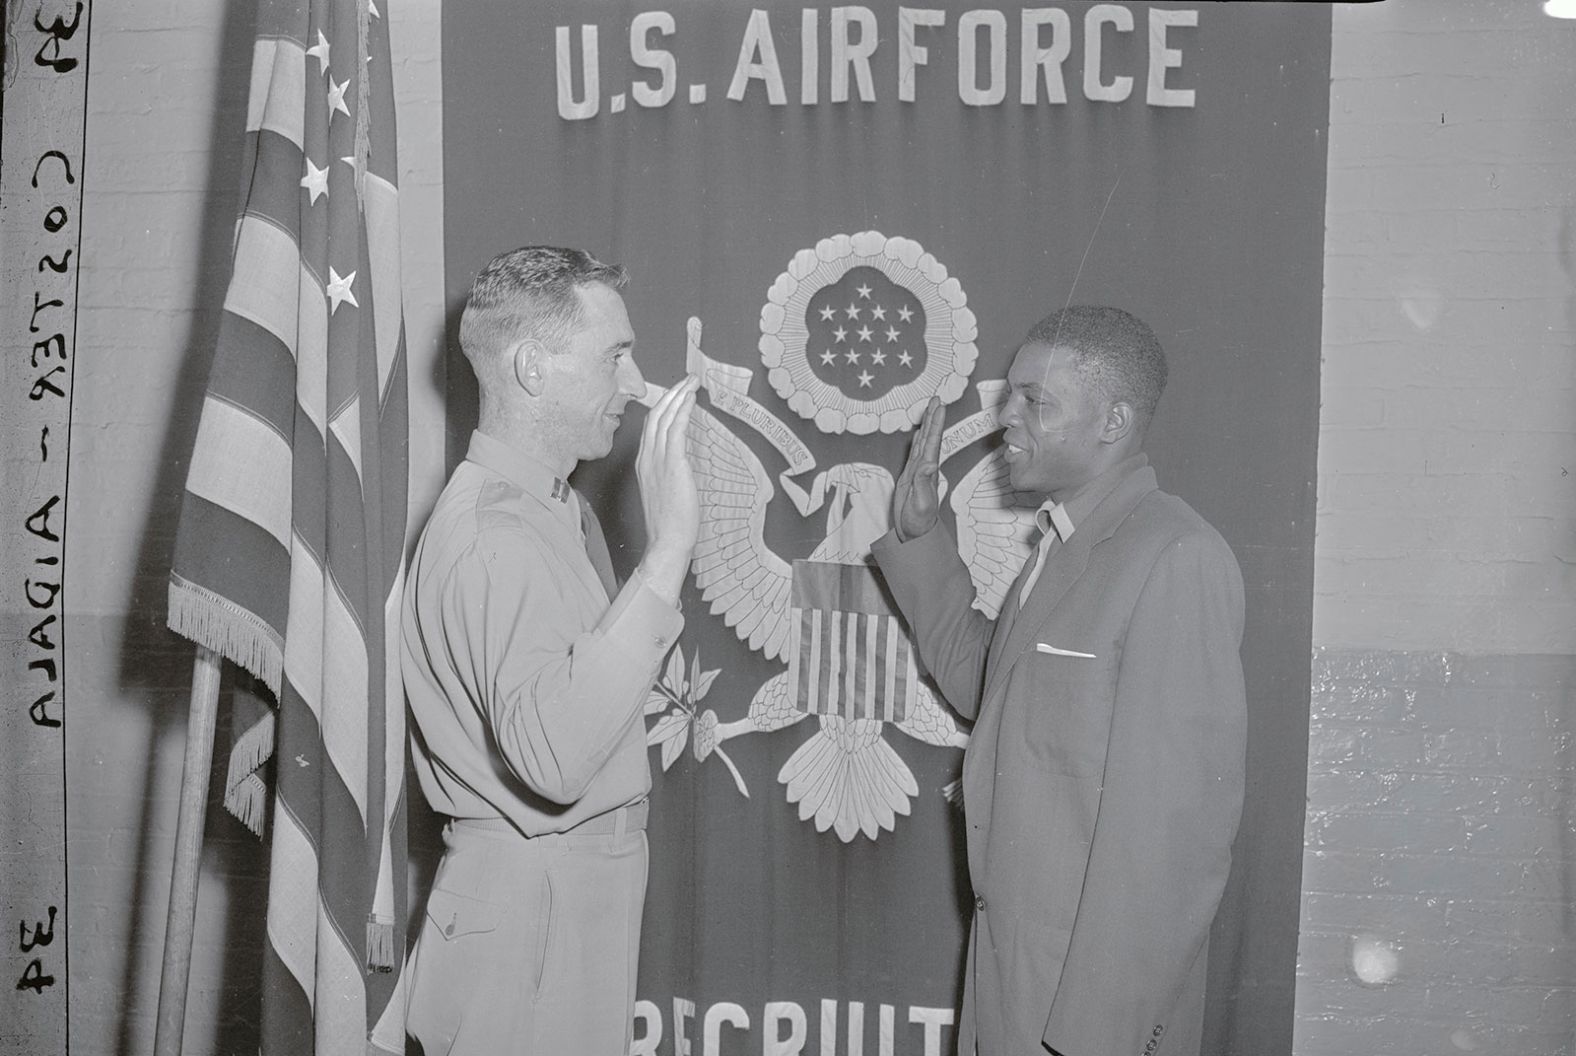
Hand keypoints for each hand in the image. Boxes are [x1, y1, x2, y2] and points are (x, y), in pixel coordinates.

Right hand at [635, 374, 699, 601]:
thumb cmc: (671, 523)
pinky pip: (675, 429)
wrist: (668, 542)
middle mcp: (647, 458)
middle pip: (655, 416)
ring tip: (691, 382)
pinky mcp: (672, 465)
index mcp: (644, 463)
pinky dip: (683, 410)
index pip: (651, 426)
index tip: (677, 393)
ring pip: (664, 418)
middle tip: (687, 379)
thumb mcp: (666, 491)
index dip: (664, 406)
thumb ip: (670, 472)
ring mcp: (657, 461)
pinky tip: (691, 399)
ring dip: (679, 396)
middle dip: (671, 393)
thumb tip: (684, 461)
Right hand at [894, 397, 943, 542]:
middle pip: (930, 437)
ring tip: (930, 409)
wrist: (915, 534)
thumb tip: (929, 463)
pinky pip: (914, 453)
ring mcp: (918, 471)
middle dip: (933, 417)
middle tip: (936, 398)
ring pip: (923, 442)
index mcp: (928, 471)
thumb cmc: (918, 521)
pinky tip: (919, 433)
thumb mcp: (920, 503)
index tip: (939, 406)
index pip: (933, 442)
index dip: (936, 423)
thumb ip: (923, 483)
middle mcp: (925, 467)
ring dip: (927, 425)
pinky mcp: (910, 476)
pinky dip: (917, 440)